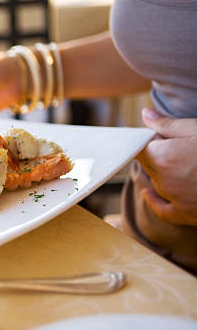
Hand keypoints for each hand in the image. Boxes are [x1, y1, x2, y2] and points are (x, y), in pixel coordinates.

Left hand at [136, 108, 196, 225]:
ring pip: (157, 183)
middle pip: (148, 164)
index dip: (144, 140)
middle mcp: (165, 181)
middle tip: (180, 145)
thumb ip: (168, 125)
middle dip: (157, 153)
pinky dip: (155, 201)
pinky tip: (147, 193)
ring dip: (164, 173)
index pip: (137, 148)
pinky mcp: (188, 215)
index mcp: (165, 157)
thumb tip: (145, 115)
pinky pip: (163, 210)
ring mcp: (176, 200)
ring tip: (191, 162)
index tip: (150, 135)